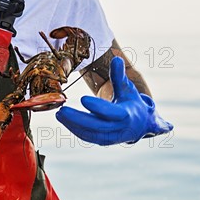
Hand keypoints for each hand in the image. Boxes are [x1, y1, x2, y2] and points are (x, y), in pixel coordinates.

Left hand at [56, 57, 172, 145]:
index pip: (112, 113)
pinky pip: (87, 136)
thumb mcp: (128, 89)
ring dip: (72, 125)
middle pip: (97, 126)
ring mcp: (110, 137)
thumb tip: (116, 59)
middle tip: (62, 110)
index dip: (98, 107)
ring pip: (90, 134)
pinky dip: (74, 129)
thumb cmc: (131, 103)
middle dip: (78, 119)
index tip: (82, 99)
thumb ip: (120, 76)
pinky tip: (64, 119)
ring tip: (59, 114)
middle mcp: (119, 128)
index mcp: (127, 115)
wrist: (139, 125)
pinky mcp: (102, 140)